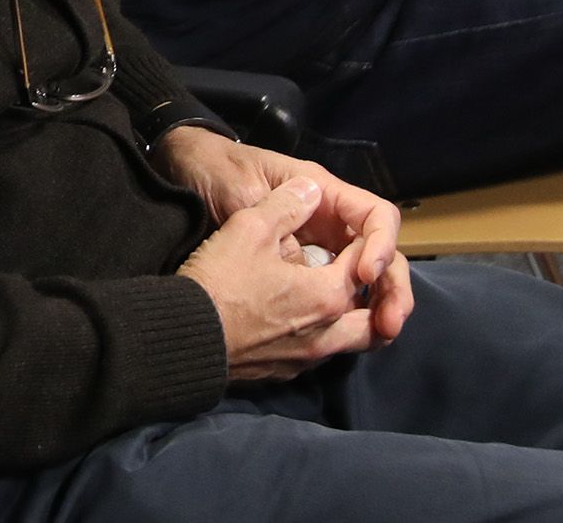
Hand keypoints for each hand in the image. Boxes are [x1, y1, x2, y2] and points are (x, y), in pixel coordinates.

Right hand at [176, 177, 414, 380]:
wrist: (183, 337)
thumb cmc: (220, 281)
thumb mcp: (250, 227)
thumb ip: (287, 204)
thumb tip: (310, 190)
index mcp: (329, 294)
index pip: (368, 266)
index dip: (365, 245)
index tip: (346, 232)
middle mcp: (328, 333)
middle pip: (375, 319)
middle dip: (379, 297)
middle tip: (365, 277)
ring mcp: (307, 358)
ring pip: (354, 343)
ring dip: (357, 320)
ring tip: (342, 299)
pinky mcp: (286, 372)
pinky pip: (323, 354)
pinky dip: (327, 335)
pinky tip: (305, 318)